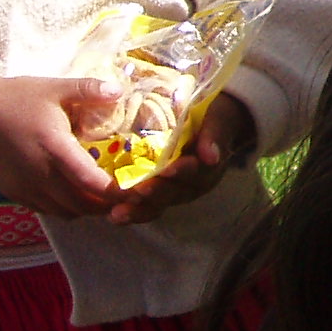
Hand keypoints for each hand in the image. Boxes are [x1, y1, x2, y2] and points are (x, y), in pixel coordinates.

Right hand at [0, 66, 123, 218]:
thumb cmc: (20, 99)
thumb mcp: (56, 88)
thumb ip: (89, 89)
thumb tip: (120, 90)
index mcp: (55, 148)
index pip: (91, 182)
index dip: (116, 192)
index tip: (134, 191)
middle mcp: (41, 174)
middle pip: (81, 205)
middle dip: (106, 205)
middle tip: (122, 196)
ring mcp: (26, 187)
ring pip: (65, 212)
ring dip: (86, 208)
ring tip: (100, 195)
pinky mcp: (16, 193)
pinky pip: (47, 210)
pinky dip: (65, 208)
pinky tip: (73, 193)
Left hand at [99, 93, 256, 226]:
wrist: (209, 122)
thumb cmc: (212, 115)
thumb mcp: (218, 117)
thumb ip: (215, 133)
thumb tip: (210, 156)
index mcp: (209, 166)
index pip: (196, 171)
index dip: (181, 171)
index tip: (167, 170)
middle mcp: (192, 184)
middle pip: (175, 193)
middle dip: (155, 192)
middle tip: (136, 190)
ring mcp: (174, 191)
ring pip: (158, 204)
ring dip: (138, 209)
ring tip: (118, 213)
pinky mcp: (157, 193)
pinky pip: (145, 207)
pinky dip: (131, 212)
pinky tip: (113, 215)